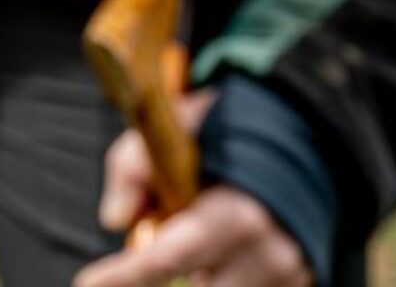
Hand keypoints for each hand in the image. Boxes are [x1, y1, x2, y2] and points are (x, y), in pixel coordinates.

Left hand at [76, 89, 313, 286]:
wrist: (308, 134)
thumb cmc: (230, 131)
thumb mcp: (177, 125)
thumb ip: (135, 167)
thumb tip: (115, 219)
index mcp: (237, 212)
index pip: (170, 257)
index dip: (125, 276)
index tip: (87, 283)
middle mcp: (267, 253)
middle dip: (161, 274)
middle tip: (149, 245)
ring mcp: (287, 275)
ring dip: (200, 273)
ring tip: (202, 229)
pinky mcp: (300, 283)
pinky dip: (224, 274)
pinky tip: (224, 247)